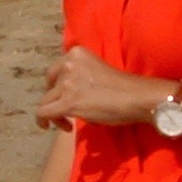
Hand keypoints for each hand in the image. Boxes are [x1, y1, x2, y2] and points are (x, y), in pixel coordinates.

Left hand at [38, 48, 169, 131]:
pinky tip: (61, 127)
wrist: (138, 97)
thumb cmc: (125, 88)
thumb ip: (80, 76)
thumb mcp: (97, 71)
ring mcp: (67, 82)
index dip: (59, 85)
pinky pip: (44, 113)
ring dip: (54, 113)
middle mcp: (68, 63)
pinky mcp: (68, 101)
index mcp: (76, 53)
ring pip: (45, 100)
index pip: (57, 70)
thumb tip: (68, 93)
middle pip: (49, 84)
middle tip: (67, 110)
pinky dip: (45, 122)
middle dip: (54, 98)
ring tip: (68, 123)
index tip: (69, 97)